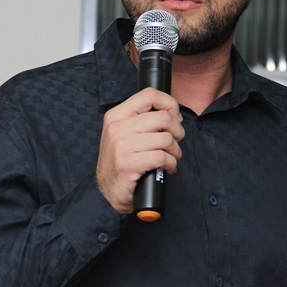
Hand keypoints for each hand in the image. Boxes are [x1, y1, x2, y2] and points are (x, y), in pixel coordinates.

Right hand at [96, 88, 184, 213]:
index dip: (169, 104)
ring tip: (171, 158)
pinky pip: (162, 157)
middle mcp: (117, 127)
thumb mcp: (125, 133)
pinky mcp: (128, 164)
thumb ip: (142, 119)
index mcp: (116, 115)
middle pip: (163, 117)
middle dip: (178, 131)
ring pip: (166, 139)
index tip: (175, 117)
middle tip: (175, 142)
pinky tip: (167, 168)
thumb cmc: (121, 161)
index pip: (149, 94)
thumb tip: (172, 111)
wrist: (108, 191)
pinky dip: (171, 164)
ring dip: (175, 151)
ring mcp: (121, 146)